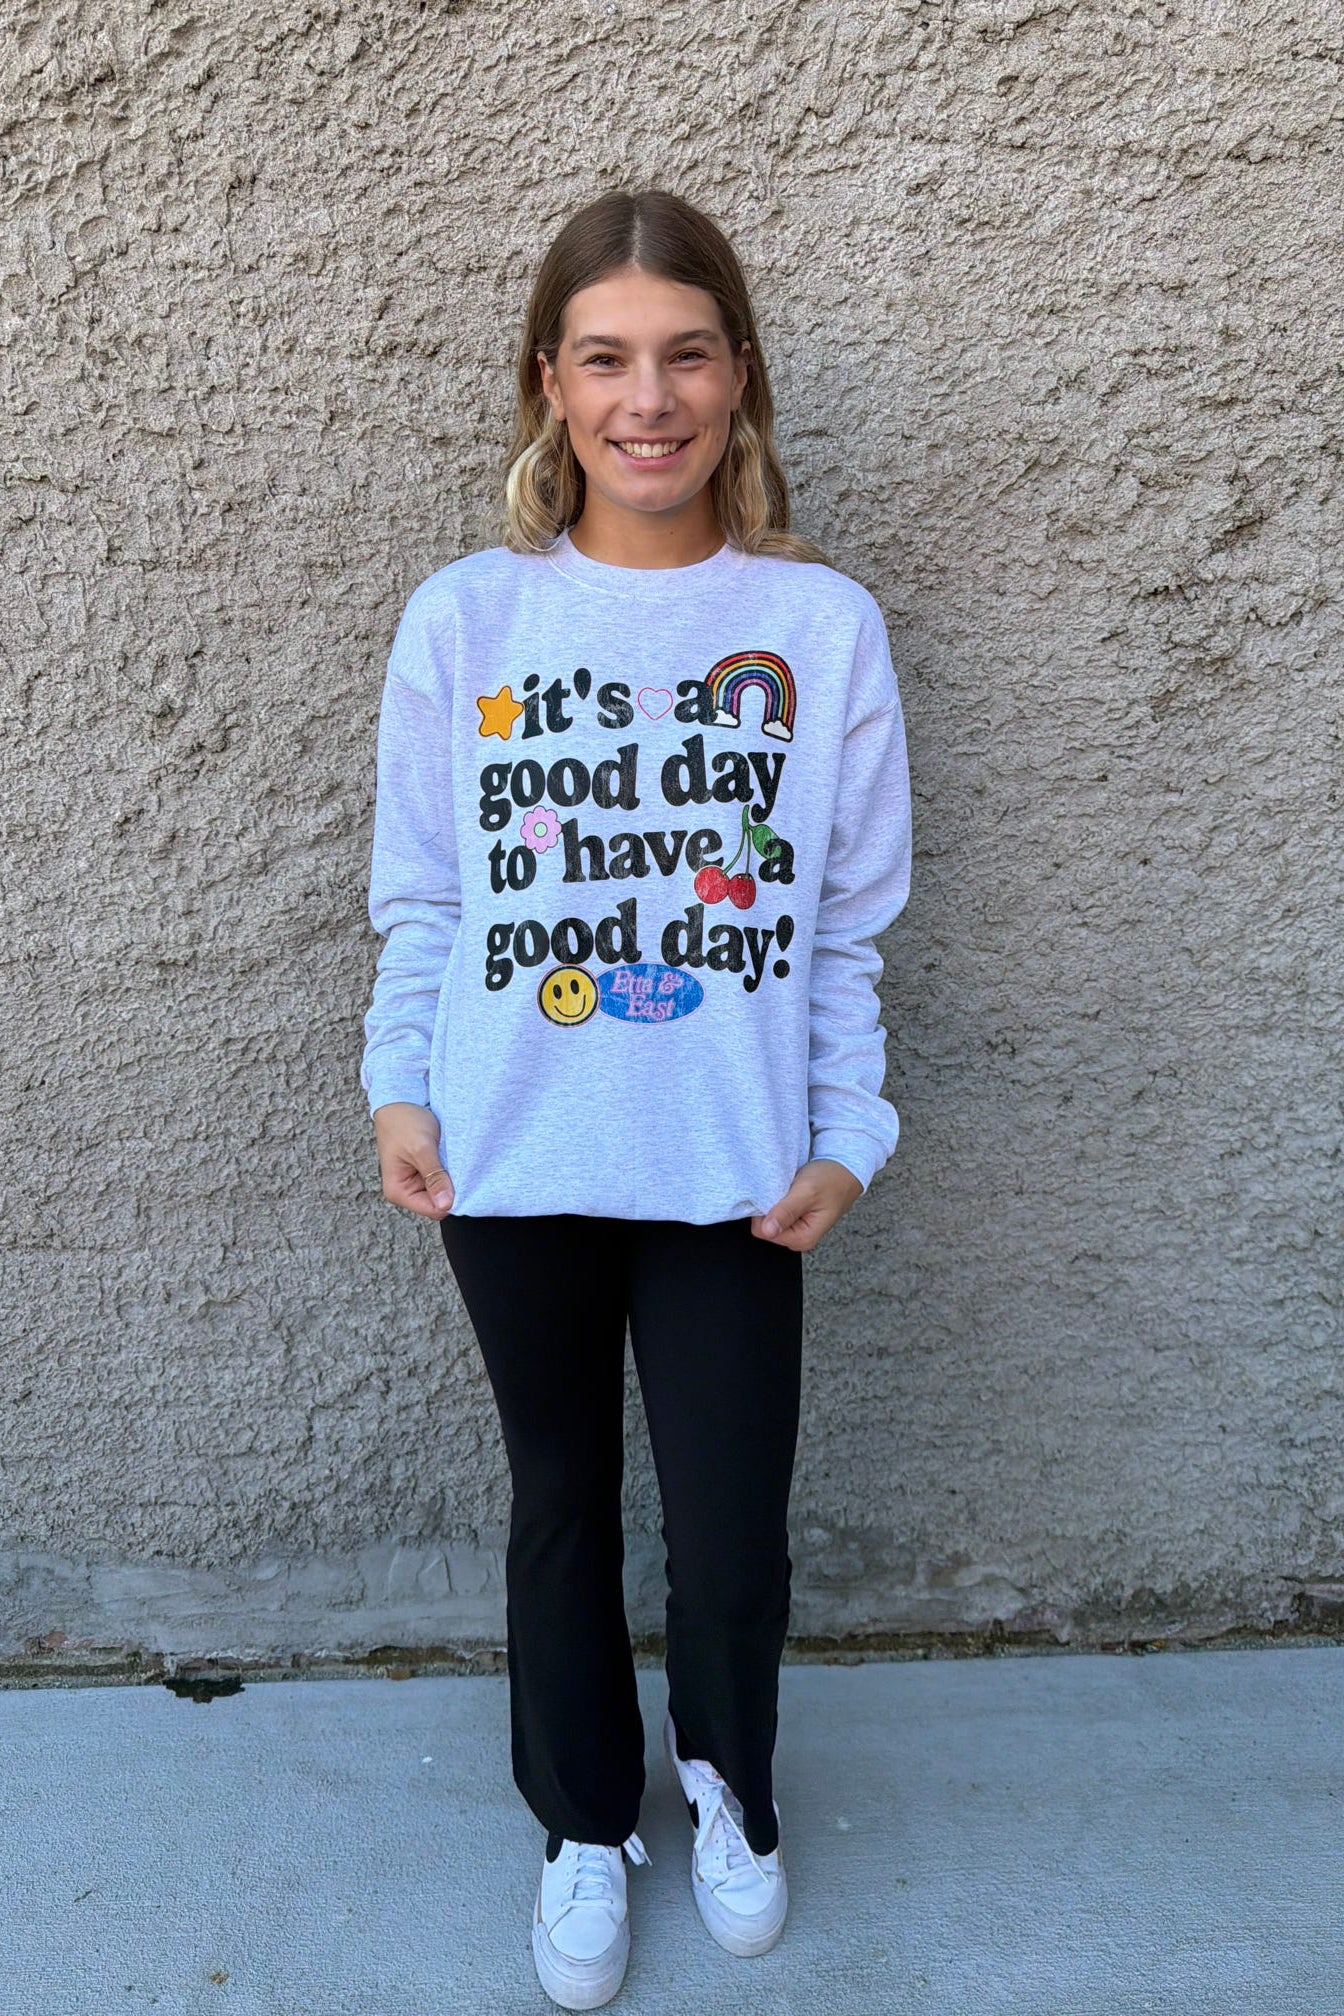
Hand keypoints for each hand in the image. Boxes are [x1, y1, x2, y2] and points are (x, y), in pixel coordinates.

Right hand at [372, 1103, 455, 1218]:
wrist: (400, 1101)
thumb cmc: (404, 1122)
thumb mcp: (421, 1149)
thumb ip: (434, 1177)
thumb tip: (445, 1204)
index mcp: (398, 1191)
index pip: (433, 1210)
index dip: (450, 1199)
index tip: (461, 1180)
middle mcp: (407, 1191)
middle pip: (440, 1203)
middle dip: (451, 1188)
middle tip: (457, 1166)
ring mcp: (417, 1182)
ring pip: (444, 1191)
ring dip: (452, 1177)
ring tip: (453, 1159)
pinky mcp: (427, 1172)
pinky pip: (444, 1179)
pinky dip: (451, 1170)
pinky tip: (452, 1157)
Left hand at [751, 1158, 864, 1251]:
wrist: (845, 1168)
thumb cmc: (831, 1179)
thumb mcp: (807, 1192)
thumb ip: (786, 1212)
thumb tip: (767, 1230)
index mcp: (803, 1238)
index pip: (764, 1232)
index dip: (764, 1212)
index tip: (775, 1195)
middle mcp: (798, 1238)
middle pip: (765, 1227)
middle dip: (769, 1207)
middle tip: (786, 1191)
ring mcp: (796, 1229)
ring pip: (769, 1218)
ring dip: (774, 1202)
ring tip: (789, 1190)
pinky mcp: (794, 1218)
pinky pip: (775, 1212)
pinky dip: (778, 1199)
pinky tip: (789, 1191)